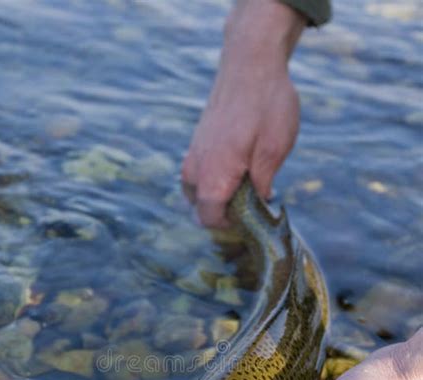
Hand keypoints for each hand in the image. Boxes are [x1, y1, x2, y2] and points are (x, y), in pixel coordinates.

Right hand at [182, 0, 305, 226]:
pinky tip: (238, 170)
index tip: (252, 221)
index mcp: (214, 176)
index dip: (230, 227)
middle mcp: (196, 169)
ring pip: (197, 193)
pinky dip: (214, 181)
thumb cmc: (266, 105)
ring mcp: (193, 155)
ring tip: (246, 188)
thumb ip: (262, 185)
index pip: (210, 219)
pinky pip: (199, 175)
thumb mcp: (274, 150)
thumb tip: (259, 205)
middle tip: (252, 207)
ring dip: (218, 197)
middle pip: (200, 209)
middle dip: (223, 214)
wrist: (249, 63)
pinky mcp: (196, 144)